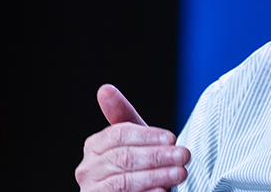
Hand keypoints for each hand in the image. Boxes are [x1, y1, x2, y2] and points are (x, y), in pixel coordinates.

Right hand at [75, 84, 189, 191]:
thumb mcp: (134, 140)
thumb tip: (105, 88)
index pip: (118, 135)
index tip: (172, 138)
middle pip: (123, 157)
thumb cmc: (136, 167)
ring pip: (124, 181)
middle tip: (183, 156)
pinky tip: (162, 191)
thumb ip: (123, 116)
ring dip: (156, 176)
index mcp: (94, 147)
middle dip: (157, 156)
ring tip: (180, 173)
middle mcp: (87, 170)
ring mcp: (92, 191)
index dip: (147, 135)